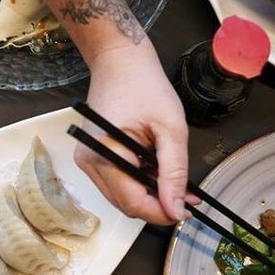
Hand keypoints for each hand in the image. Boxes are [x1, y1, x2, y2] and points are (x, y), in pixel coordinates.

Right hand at [74, 44, 198, 224]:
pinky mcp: (91, 157)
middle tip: (187, 197)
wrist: (119, 62)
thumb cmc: (143, 85)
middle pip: (125, 205)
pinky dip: (138, 183)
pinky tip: (155, 170)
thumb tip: (176, 209)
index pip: (133, 203)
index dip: (161, 213)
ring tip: (173, 181)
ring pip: (121, 197)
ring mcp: (87, 161)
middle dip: (157, 205)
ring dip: (149, 195)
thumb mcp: (170, 128)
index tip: (186, 212)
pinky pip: (116, 183)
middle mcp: (89, 162)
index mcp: (105, 154)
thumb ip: (174, 172)